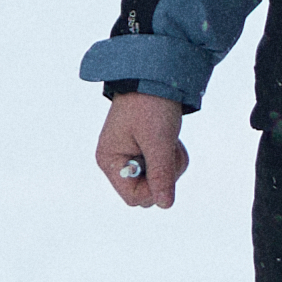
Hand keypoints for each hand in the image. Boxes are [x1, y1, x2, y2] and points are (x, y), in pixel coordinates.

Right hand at [99, 91, 186, 207]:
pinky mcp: (143, 151)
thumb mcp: (158, 141)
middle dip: (164, 175)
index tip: (167, 169)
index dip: (154, 189)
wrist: (155, 76)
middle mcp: (117, 162)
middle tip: (169, 150)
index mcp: (110, 160)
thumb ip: (161, 174)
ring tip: (171, 140)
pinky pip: (162, 168)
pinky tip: (170, 139)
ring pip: (158, 181)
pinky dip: (171, 156)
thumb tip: (164, 205)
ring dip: (171, 163)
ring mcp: (130, 157)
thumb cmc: (150, 105)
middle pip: (146, 191)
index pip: (133, 197)